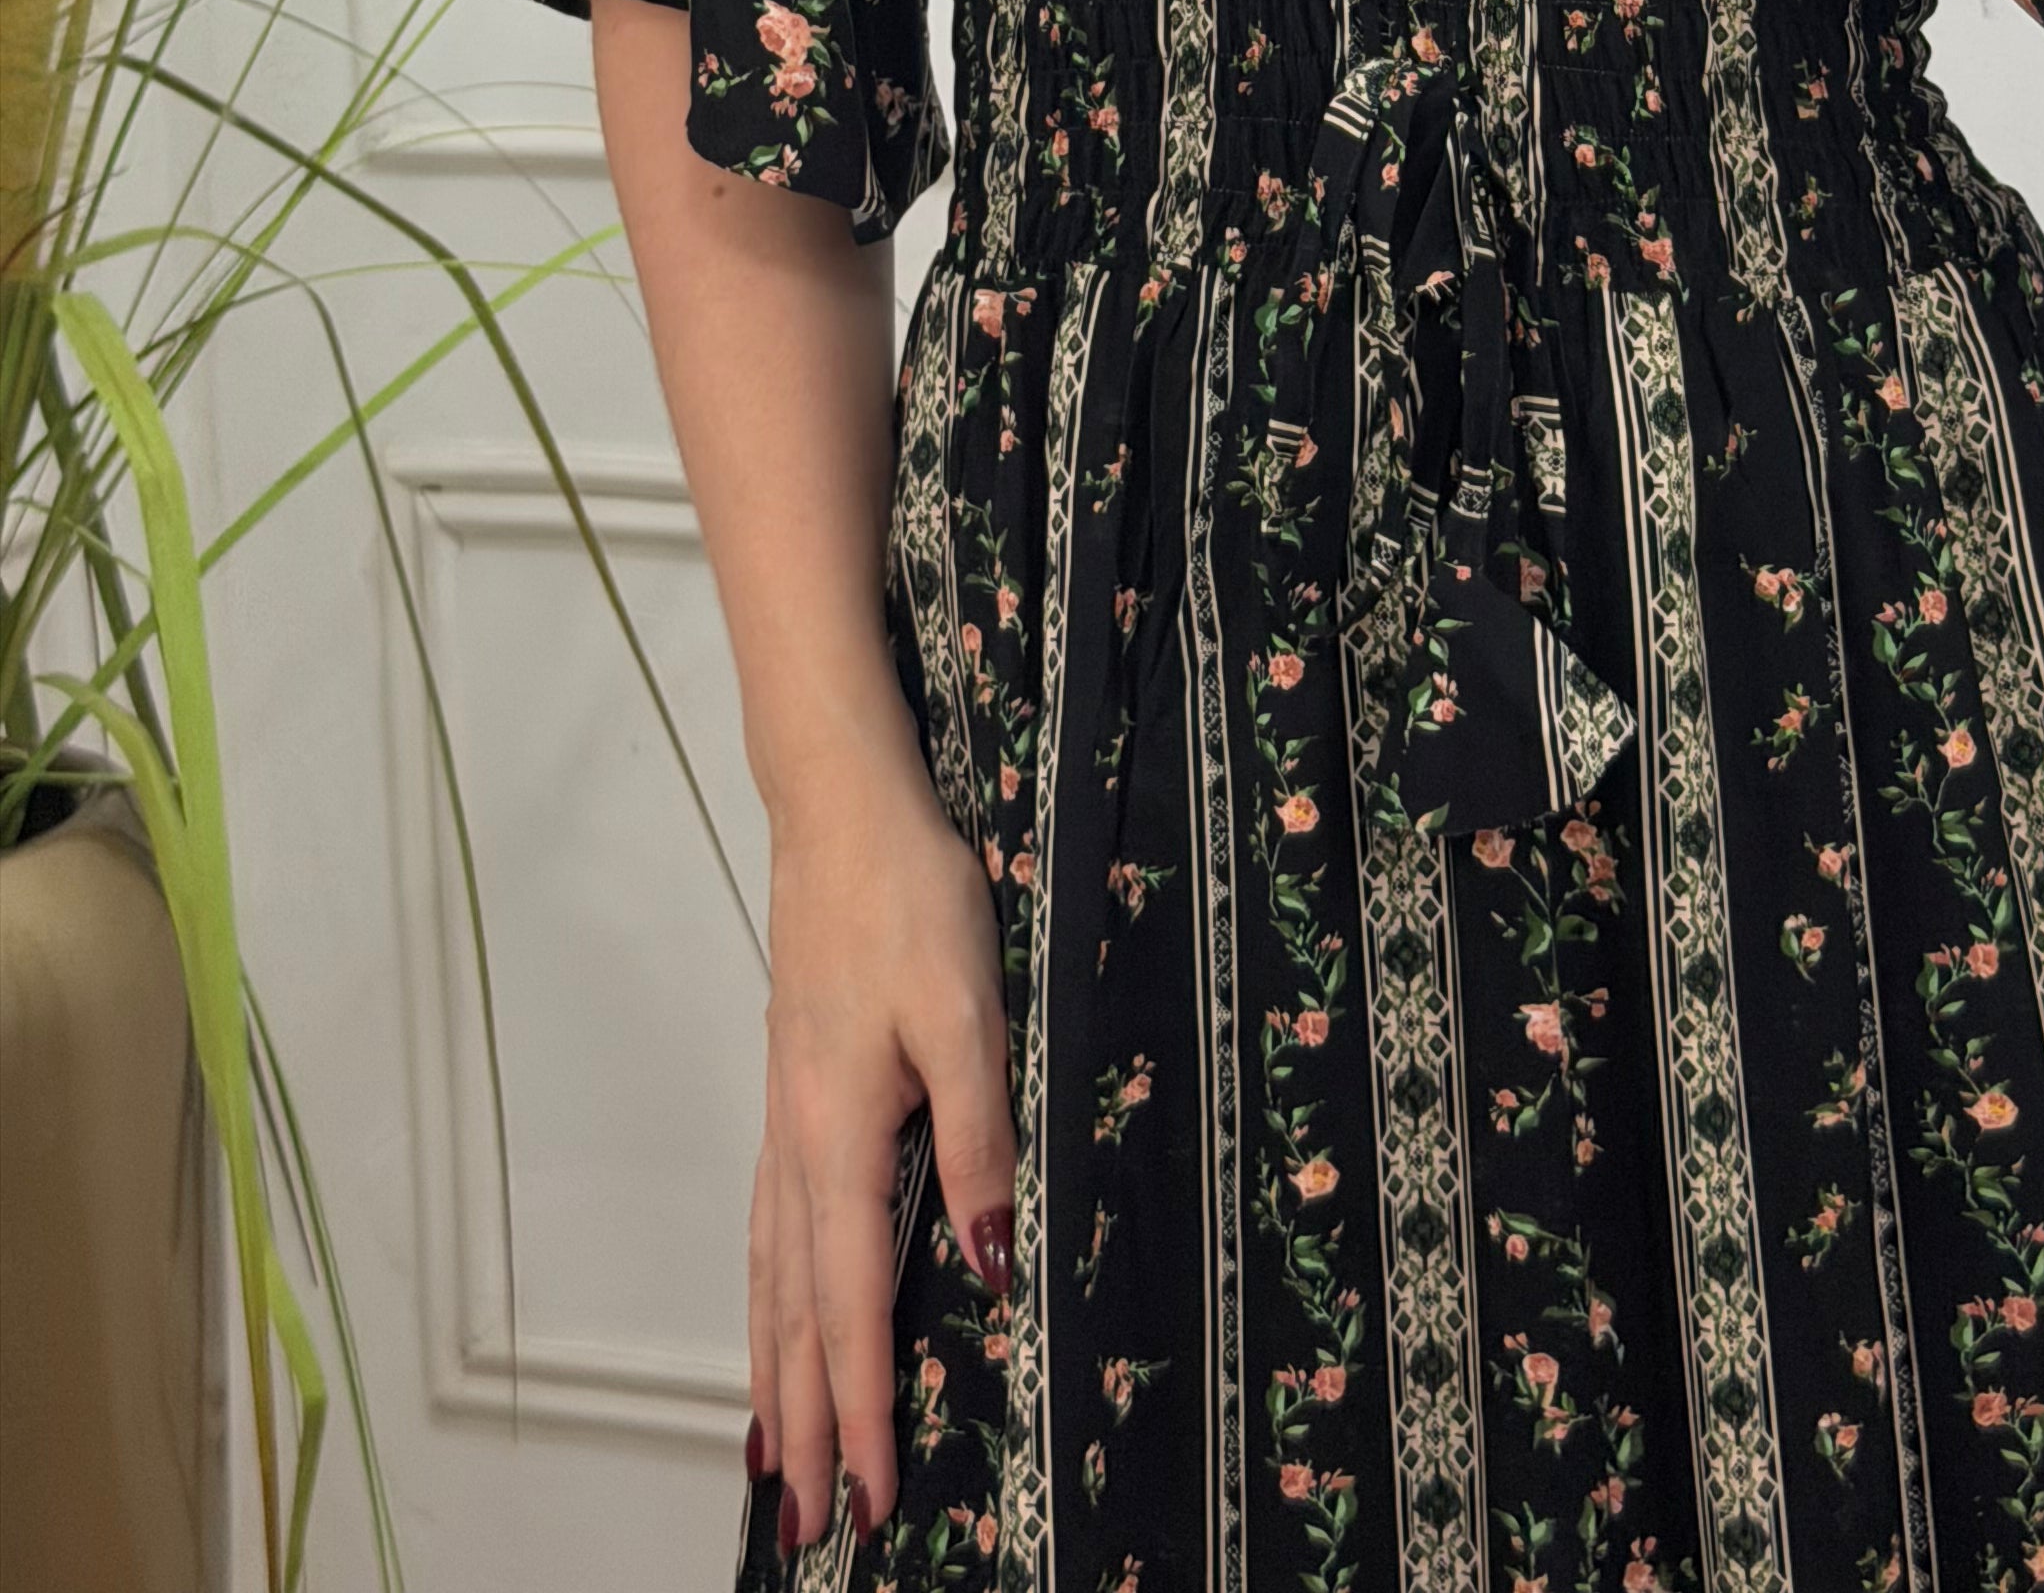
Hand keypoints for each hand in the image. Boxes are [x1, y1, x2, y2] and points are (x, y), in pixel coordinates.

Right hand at [749, 746, 1014, 1556]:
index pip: (851, 1305)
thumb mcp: (969, 1014)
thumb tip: (984, 1265)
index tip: (873, 1498)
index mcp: (840, 1139)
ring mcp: (784, 1122)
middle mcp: (797, 1147)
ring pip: (772, 1278)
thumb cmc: (911, 900)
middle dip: (806, 1423)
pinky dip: (768, 1298)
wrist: (840, 814)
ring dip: (775, 1372)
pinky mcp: (791, 1095)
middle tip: (810, 1528)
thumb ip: (976, 1142)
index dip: (862, 1407)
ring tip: (777, 1457)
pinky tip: (776, 1315)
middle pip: (795, 1313)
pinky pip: (770, 1230)